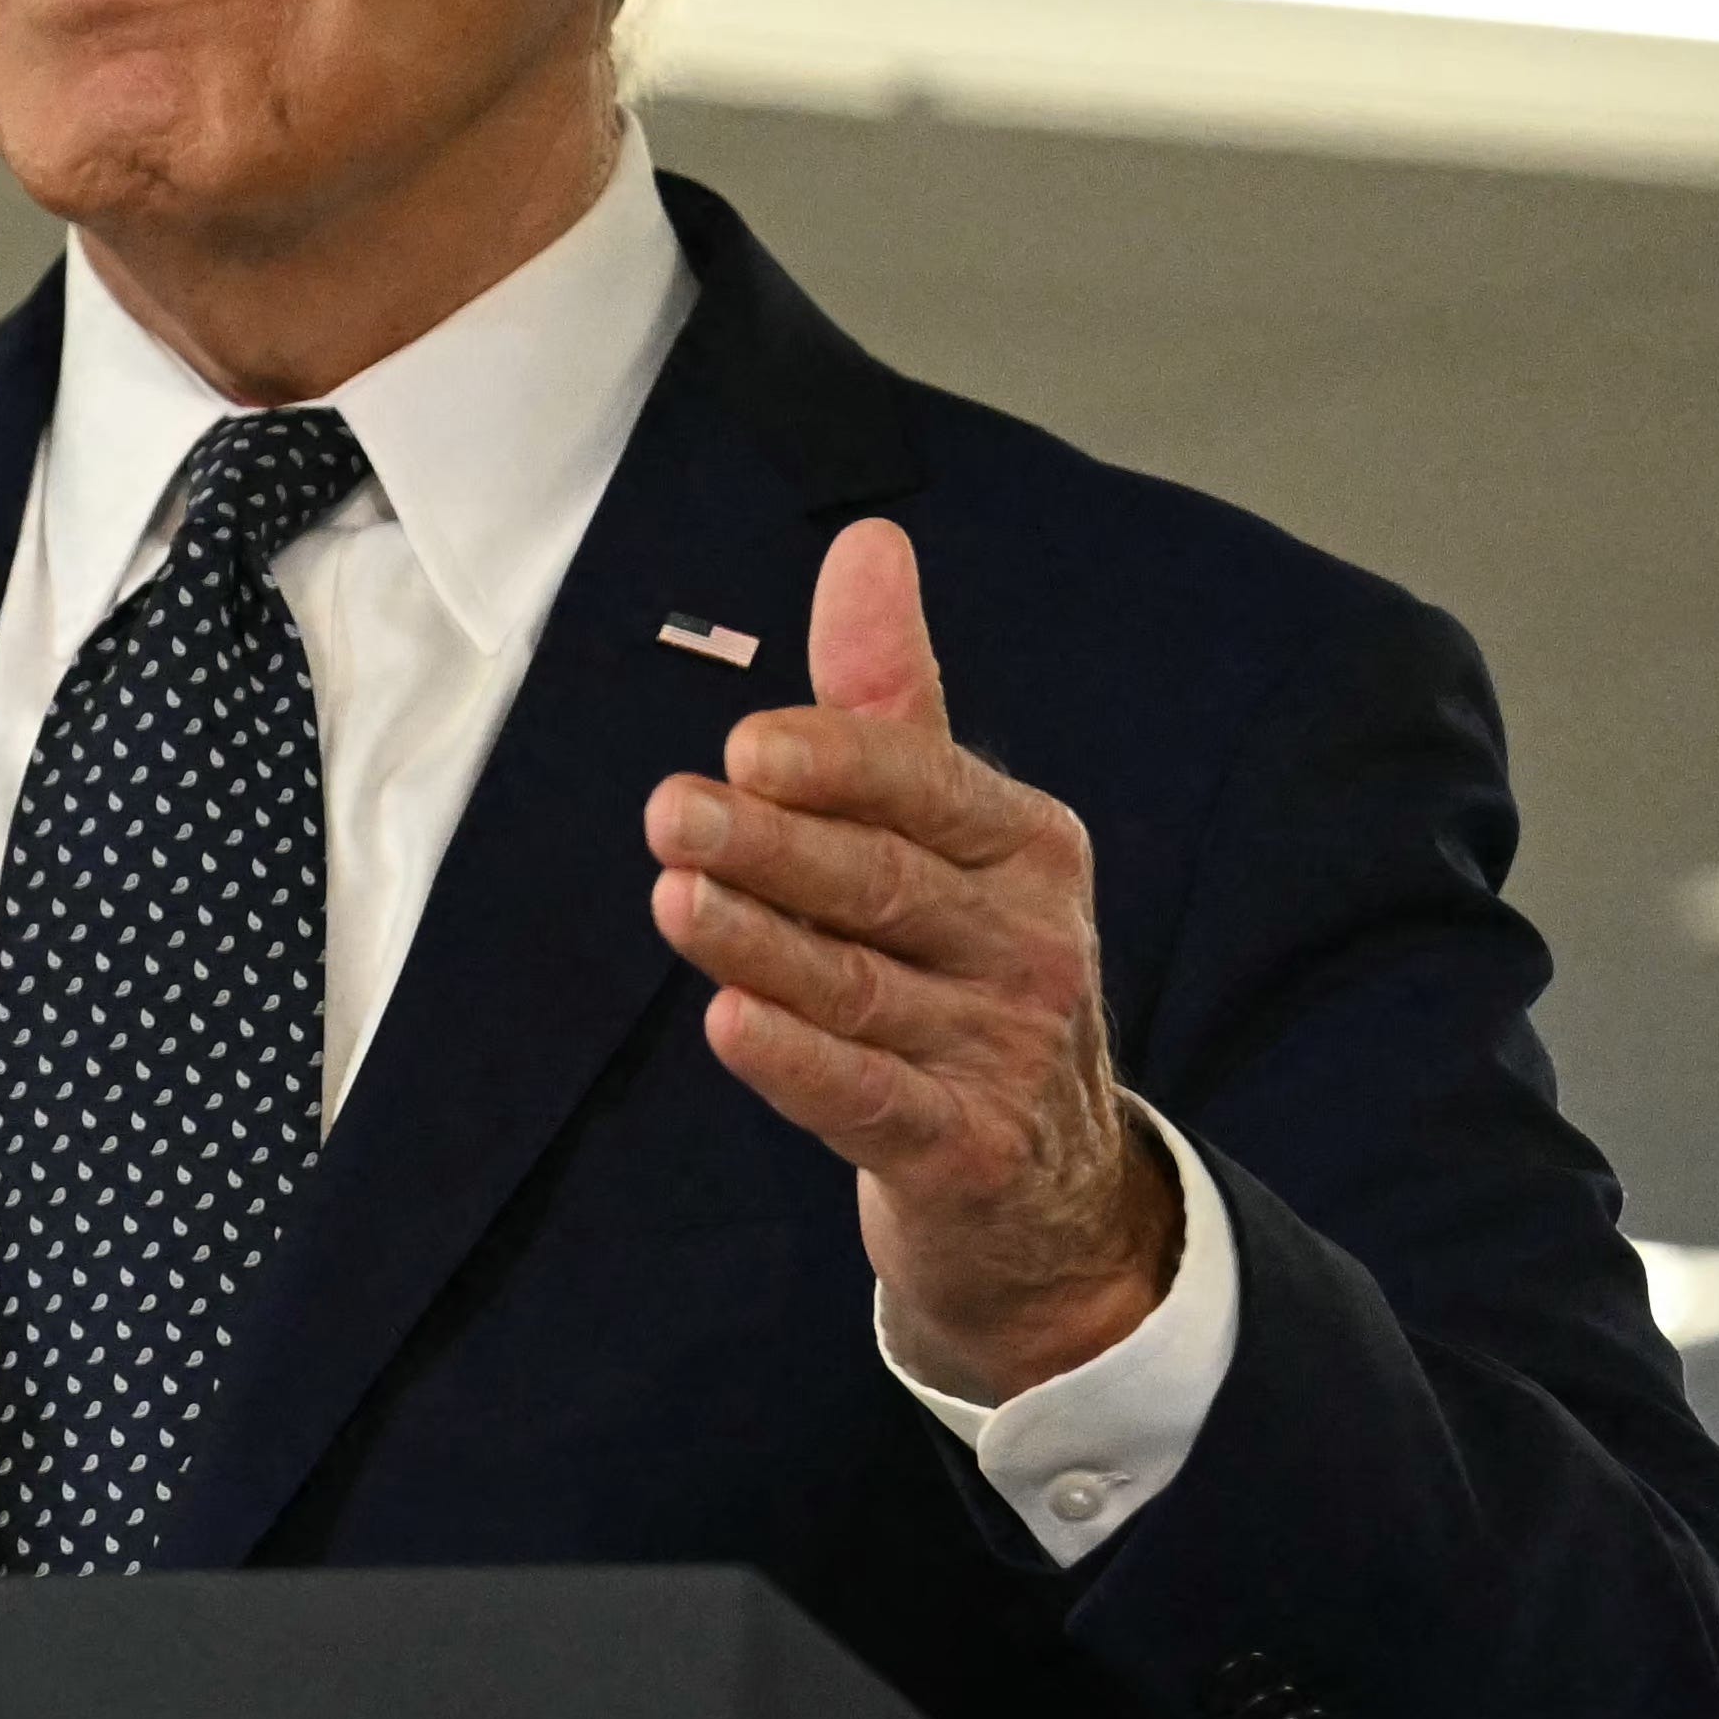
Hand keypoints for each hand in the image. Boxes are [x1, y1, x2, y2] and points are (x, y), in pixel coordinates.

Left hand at [649, 518, 1181, 1401]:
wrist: (1047, 1179)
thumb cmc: (966, 969)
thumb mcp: (946, 835)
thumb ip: (890, 702)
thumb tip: (865, 540)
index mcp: (1026, 847)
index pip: (929, 787)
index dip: (841, 767)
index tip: (748, 745)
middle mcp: (1028, 941)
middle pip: (883, 882)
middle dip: (776, 846)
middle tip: (671, 812)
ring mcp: (1003, 1048)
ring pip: (860, 987)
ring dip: (762, 944)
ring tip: (673, 898)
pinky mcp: (964, 1147)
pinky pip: (867, 1096)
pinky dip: (797, 1062)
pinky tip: (727, 1023)